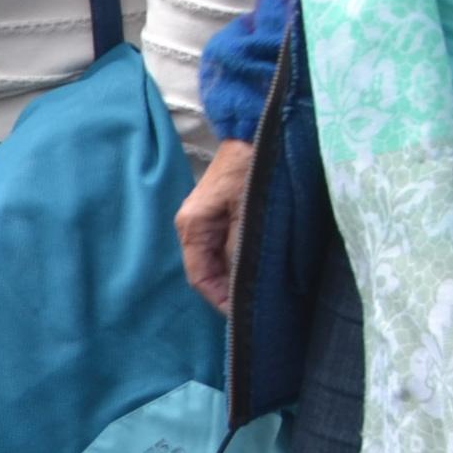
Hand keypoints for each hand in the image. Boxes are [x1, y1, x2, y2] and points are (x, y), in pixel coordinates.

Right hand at [177, 137, 255, 311]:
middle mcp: (192, 226)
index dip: (221, 301)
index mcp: (193, 227)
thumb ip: (239, 248)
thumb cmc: (251, 171)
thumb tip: (239, 282)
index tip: (246, 317)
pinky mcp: (218, 215)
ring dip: (234, 278)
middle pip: (207, 272)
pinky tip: (256, 269)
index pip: (200, 278)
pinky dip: (237, 263)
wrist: (255, 135)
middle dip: (228, 292)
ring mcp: (204, 220)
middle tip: (258, 309)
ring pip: (216, 262)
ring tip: (260, 292)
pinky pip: (223, 248)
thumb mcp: (247, 213)